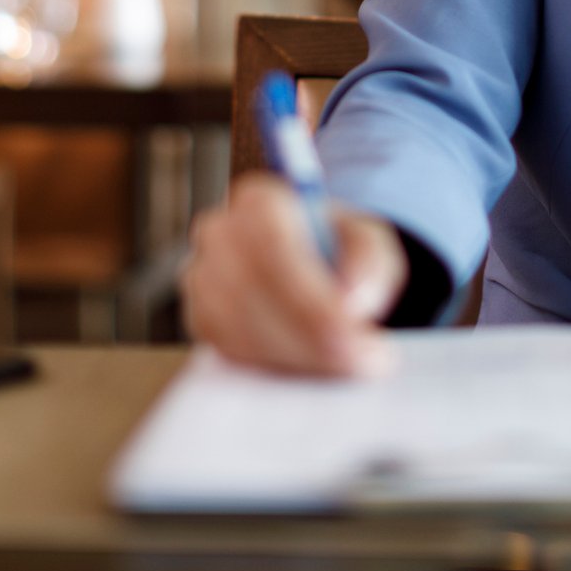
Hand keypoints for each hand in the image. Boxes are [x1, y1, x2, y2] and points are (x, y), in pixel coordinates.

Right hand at [181, 173, 406, 375]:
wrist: (311, 265)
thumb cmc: (337, 249)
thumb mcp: (368, 239)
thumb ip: (369, 259)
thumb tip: (354, 299)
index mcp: (259, 202)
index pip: (271, 246)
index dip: (309, 297)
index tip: (351, 333)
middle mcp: (220, 235)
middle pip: (251, 293)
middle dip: (307, 337)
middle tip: (360, 362)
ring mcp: (202, 279)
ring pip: (237, 328)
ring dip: (294, 357)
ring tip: (346, 367)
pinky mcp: (201, 320)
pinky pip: (229, 352)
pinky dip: (274, 366)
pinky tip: (313, 368)